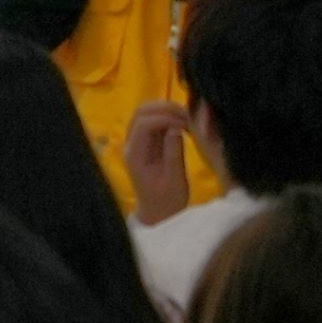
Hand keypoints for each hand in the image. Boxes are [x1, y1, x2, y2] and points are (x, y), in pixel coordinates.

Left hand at [121, 99, 202, 225]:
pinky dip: (169, 117)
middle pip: (141, 112)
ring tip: (189, 119)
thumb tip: (176, 128)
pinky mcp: (148, 142)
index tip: (187, 124)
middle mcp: (132, 145)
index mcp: (135, 155)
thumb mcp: (175, 180)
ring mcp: (138, 142)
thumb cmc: (168, 201)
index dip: (165, 118)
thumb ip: (174, 153)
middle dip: (165, 108)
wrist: (159, 213)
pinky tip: (185, 124)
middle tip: (189, 116)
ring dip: (167, 111)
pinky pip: (154, 121)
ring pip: (146, 113)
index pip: (144, 124)